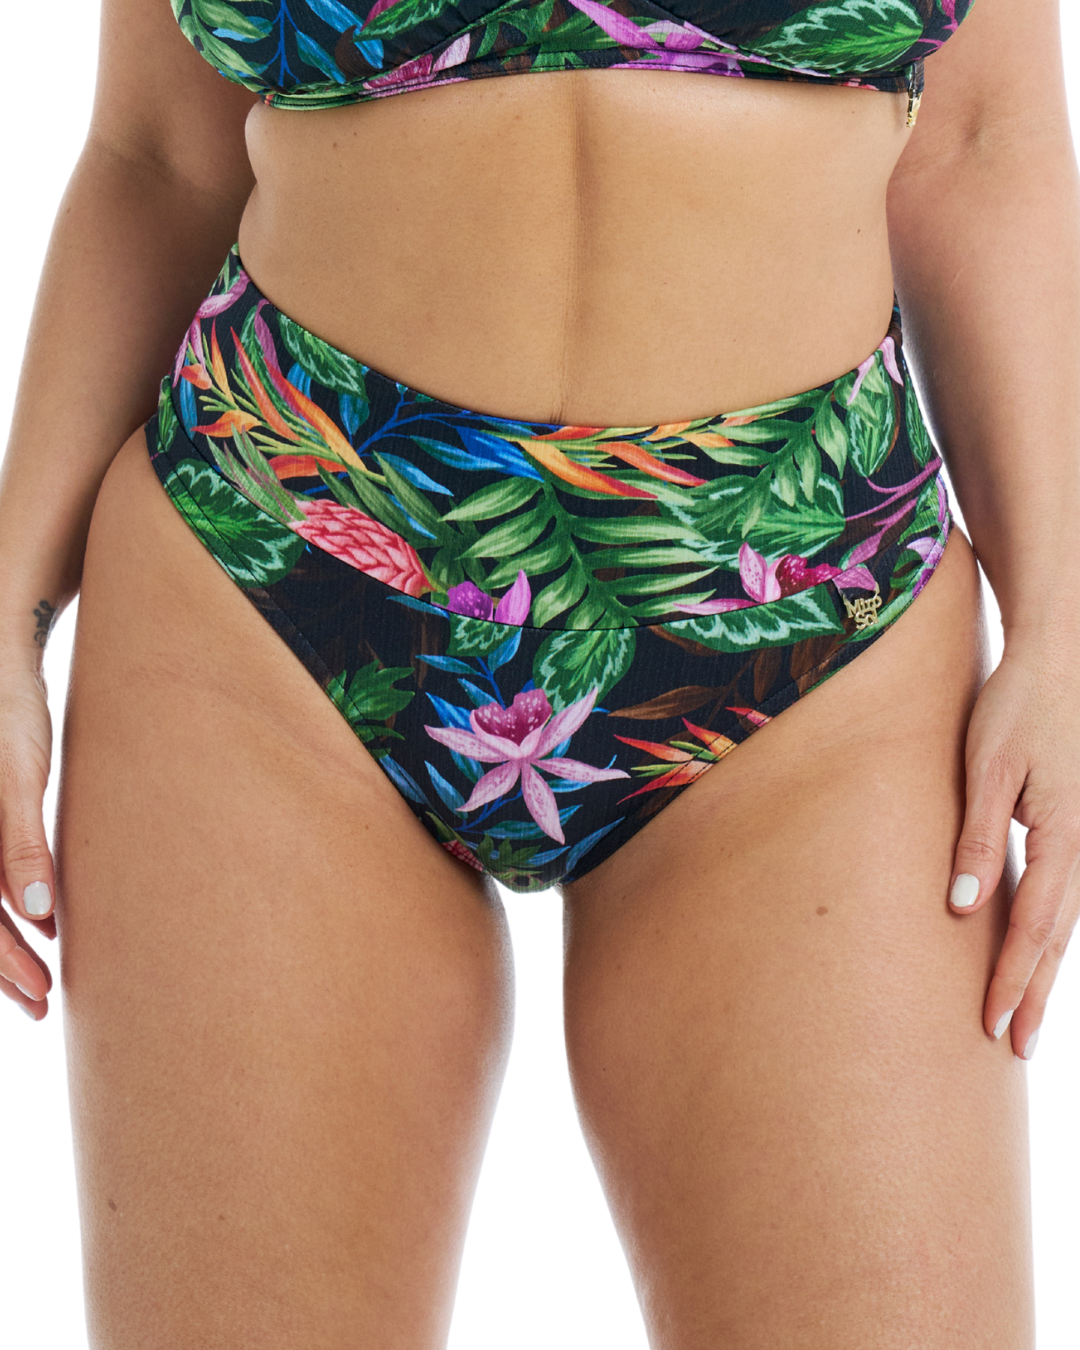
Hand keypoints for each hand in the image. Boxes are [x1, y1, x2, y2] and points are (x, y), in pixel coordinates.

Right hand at [0, 662, 55, 1018]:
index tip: (38, 993)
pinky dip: (13, 908)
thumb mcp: (19, 778)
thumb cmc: (10, 715)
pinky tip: (44, 925)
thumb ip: (20, 841)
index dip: (1, 963)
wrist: (3, 667)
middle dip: (6, 968)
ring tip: (44, 983)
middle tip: (44, 1004)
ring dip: (9, 947)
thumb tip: (35, 911)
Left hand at [948, 641, 1079, 1057]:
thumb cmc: (1017, 707)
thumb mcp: (989, 768)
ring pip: (1065, 922)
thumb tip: (964, 905)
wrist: (1058, 660)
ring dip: (1043, 972)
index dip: (1012, 978)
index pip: (1033, 927)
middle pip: (1057, 938)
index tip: (994, 1025)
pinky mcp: (1073, 826)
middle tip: (1014, 1049)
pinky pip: (1064, 895)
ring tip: (1024, 1019)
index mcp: (1063, 837)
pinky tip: (1035, 955)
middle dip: (1033, 994)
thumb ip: (979, 835)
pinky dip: (1050, 935)